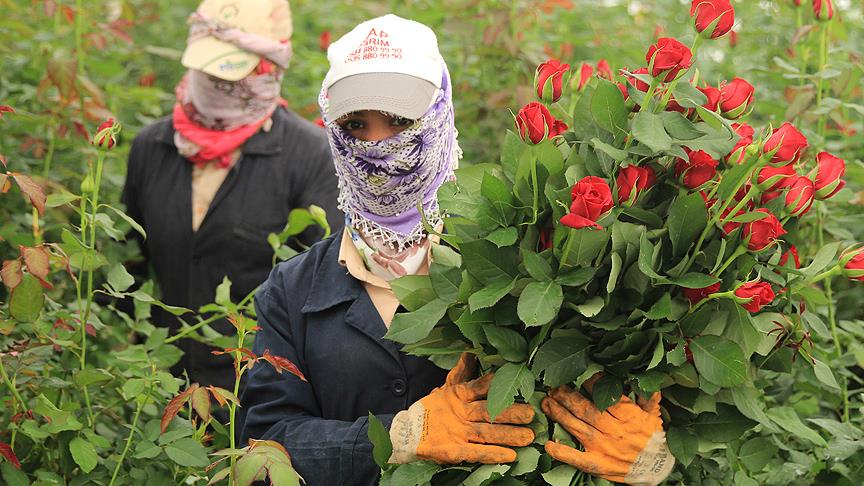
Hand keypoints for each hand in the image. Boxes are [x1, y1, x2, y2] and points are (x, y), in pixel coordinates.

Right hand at [389, 353, 534, 463]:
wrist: (407, 433)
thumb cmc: (432, 409)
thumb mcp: (446, 388)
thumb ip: (461, 372)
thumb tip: (470, 352)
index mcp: (458, 395)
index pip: (480, 387)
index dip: (496, 384)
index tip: (516, 380)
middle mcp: (460, 413)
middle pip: (489, 411)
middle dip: (511, 412)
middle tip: (531, 413)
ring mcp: (458, 432)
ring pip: (487, 433)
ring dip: (508, 435)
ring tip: (529, 437)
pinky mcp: (455, 451)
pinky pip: (477, 453)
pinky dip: (493, 454)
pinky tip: (510, 456)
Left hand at [542, 386, 674, 485]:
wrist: (657, 470)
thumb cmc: (653, 440)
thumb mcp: (653, 415)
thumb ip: (648, 397)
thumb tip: (646, 379)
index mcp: (628, 416)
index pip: (606, 396)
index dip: (591, 384)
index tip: (581, 377)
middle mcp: (614, 431)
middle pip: (586, 409)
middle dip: (567, 396)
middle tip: (552, 387)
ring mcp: (604, 448)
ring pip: (577, 427)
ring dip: (559, 414)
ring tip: (545, 403)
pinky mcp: (598, 464)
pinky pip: (577, 458)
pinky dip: (562, 452)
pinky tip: (548, 445)